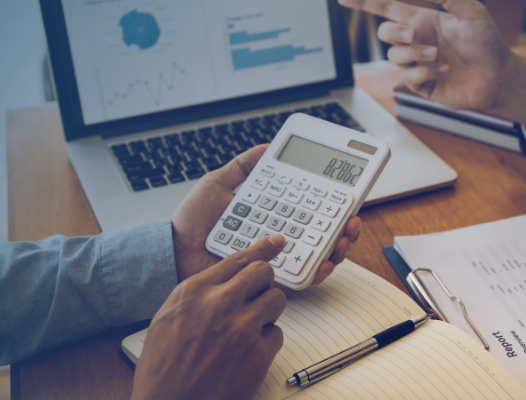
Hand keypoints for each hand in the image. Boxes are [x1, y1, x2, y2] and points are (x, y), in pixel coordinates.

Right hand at [131, 235, 286, 399]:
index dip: (262, 249)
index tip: (277, 242)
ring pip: (276, 300)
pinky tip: (246, 354)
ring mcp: (241, 328)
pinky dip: (266, 343)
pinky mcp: (257, 354)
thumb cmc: (163, 369)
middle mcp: (219, 304)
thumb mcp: (167, 319)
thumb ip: (198, 295)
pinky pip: (276, 334)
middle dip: (264, 282)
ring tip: (249, 328)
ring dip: (267, 312)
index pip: (237, 259)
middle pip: (263, 273)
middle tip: (258, 296)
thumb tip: (224, 280)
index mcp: (193, 291)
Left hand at [171, 144, 361, 282]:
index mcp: (271, 214)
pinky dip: (318, 269)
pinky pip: (301, 277)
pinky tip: (324, 260)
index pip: (308, 208)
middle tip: (351, 218)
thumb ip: (243, 167)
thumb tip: (266, 145)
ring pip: (318, 255)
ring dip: (338, 247)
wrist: (174, 252)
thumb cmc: (192, 223)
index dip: (330, 202)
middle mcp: (278, 238)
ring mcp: (276, 259)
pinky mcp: (270, 279)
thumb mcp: (218, 185)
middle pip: (322, 233)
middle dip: (344, 227)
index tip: (344, 191)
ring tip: (342, 238)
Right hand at [338, 0, 525, 124]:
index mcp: (424, 19)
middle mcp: (418, 40)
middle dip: (394, 33)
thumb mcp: (469, 9)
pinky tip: (445, 71)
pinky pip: (408, 77)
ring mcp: (418, 63)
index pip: (386, 7)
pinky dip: (425, 73)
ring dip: (415, 55)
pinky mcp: (422, 85)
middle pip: (385, 33)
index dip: (364, 3)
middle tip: (414, 35)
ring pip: (395, 56)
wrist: (499, 78)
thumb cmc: (488, 43)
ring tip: (438, 56)